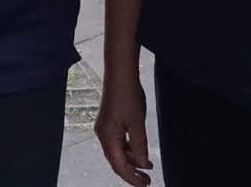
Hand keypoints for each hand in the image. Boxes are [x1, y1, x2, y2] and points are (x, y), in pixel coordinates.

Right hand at [96, 71, 152, 185]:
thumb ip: (140, 146)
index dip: (132, 178)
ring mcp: (105, 129)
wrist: (119, 74)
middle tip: (147, 182)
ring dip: (132, 162)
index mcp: (108, 138)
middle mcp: (103, 136)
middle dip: (132, 173)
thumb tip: (143, 165)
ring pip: (118, 153)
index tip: (145, 185)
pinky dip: (129, 150)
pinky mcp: (109, 123)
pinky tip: (140, 153)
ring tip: (147, 169)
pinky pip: (118, 143)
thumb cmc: (128, 96)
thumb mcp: (137, 123)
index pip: (119, 166)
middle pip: (116, 162)